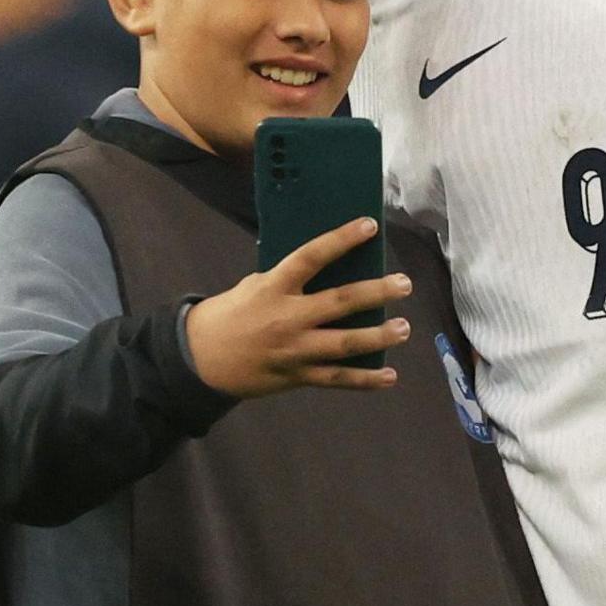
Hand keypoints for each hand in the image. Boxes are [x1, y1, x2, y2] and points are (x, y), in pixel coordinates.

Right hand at [185, 217, 409, 397]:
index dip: (341, 239)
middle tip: (404, 284)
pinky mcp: (297, 376)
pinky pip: (336, 378)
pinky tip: (389, 376)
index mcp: (275, 287)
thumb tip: (324, 267)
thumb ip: (287, 279)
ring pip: (345, 344)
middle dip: (377, 292)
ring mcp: (295, 350)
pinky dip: (365, 380)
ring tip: (404, 328)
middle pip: (341, 302)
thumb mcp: (254, 286)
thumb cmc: (231, 314)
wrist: (201, 359)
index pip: (312, 256)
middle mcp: (289, 318)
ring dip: (378, 336)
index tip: (370, 225)